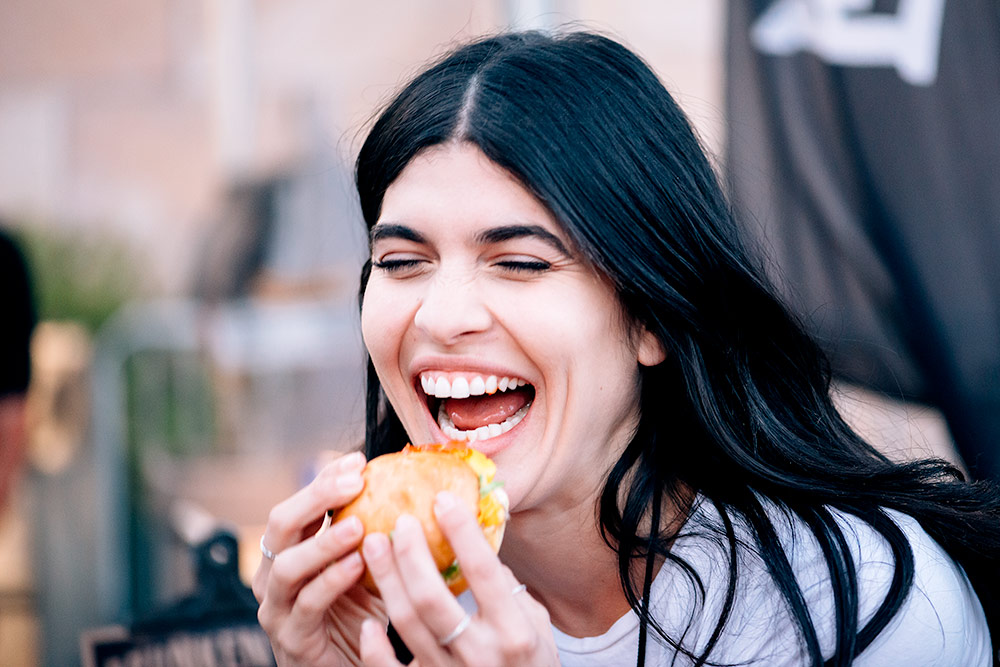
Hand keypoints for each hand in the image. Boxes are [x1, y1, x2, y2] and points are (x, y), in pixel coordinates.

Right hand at [254, 451, 387, 666]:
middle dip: (317, 497)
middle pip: (282, 524)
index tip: (358, 460)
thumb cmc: (360, 618)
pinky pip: (308, 605)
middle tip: (354, 482)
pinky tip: (357, 565)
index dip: (324, 479)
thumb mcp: (367, 569)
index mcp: (289, 552)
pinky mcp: (292, 638)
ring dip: (323, 541)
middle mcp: (274, 576)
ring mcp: (278, 608)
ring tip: (358, 524)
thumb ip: (373, 534)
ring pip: (287, 565)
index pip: (299, 505)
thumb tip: (409, 486)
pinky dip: (331, 581)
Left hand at [358, 490, 558, 666]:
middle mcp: (481, 655)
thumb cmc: (533, 666)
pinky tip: (370, 623)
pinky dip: (375, 649)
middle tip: (399, 521)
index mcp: (514, 632)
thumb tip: (477, 541)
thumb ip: (508, 588)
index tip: (442, 499)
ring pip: (406, 623)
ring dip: (386, 580)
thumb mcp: (536, 625)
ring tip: (373, 546)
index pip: (483, 571)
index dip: (461, 532)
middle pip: (431, 596)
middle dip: (410, 552)